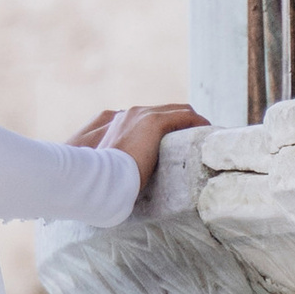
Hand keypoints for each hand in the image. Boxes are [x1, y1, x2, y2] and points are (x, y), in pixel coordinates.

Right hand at [68, 102, 206, 194]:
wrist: (88, 179)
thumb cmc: (88, 182)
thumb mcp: (92, 171)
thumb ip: (102, 167)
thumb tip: (111, 183)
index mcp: (109, 123)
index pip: (138, 120)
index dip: (154, 131)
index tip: (163, 145)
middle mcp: (125, 115)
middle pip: (159, 112)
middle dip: (175, 124)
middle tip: (188, 141)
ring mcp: (138, 116)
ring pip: (174, 111)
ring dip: (189, 122)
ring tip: (200, 137)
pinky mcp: (152, 122)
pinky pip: (184, 116)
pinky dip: (197, 123)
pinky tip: (206, 132)